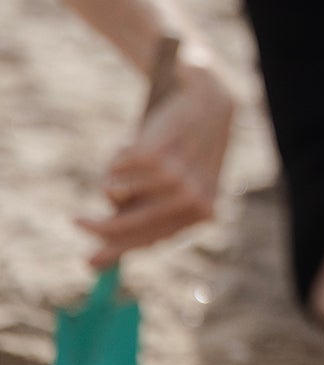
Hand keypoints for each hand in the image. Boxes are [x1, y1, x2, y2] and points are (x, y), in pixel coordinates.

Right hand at [78, 55, 234, 266]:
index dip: (116, 251)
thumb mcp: (174, 188)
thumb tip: (98, 260)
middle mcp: (190, 198)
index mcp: (202, 212)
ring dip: (112, 179)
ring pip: (114, 194)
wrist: (205, 102)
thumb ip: (143, 218)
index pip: (150, 241)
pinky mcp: (155, 155)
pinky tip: (134, 144)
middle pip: (126, 225)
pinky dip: (117, 158)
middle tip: (76, 221)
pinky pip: (114, 169)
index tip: (88, 261)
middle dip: (97, 228)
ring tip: (130, 161)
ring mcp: (174, 177)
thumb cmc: (185, 152)